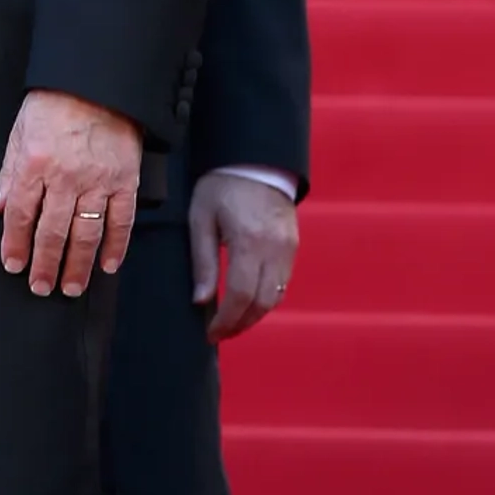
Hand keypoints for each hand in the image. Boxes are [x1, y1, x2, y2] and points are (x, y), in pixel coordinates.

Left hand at [0, 91, 141, 294]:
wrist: (99, 81)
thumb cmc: (56, 103)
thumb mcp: (20, 133)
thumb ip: (9, 174)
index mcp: (34, 164)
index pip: (20, 214)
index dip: (15, 244)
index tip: (14, 266)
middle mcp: (65, 177)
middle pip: (52, 231)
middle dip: (45, 264)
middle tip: (41, 288)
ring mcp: (98, 181)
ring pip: (86, 233)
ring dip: (78, 265)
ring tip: (71, 287)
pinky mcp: (125, 180)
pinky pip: (121, 220)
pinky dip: (116, 246)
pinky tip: (108, 265)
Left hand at [189, 171, 299, 340]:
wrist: (256, 160)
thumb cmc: (222, 186)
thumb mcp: (201, 219)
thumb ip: (203, 261)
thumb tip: (201, 300)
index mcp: (249, 241)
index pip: (240, 295)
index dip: (226, 320)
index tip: (210, 333)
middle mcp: (275, 249)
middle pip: (262, 302)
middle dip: (241, 324)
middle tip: (220, 333)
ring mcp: (288, 248)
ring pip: (276, 297)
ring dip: (254, 315)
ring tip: (232, 322)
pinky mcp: (293, 246)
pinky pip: (282, 283)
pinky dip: (265, 298)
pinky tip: (247, 300)